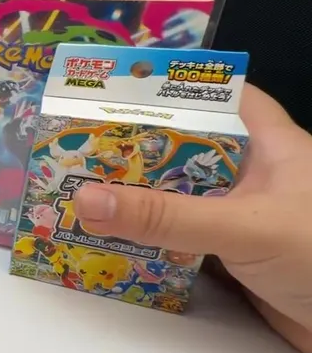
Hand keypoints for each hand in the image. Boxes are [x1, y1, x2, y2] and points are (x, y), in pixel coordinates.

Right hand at [71, 84, 311, 352]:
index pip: (225, 97)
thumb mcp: (244, 228)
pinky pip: (184, 245)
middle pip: (190, 150)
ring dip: (139, 202)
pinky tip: (110, 243)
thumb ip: (166, 217)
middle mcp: (259, 180)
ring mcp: (249, 223)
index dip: (179, 87)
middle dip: (139, 148)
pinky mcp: (240, 265)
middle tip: (76, 145)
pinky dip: (151, 244)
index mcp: (275, 148)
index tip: (121, 89)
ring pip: (183, 201)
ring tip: (76, 192)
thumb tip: (84, 200)